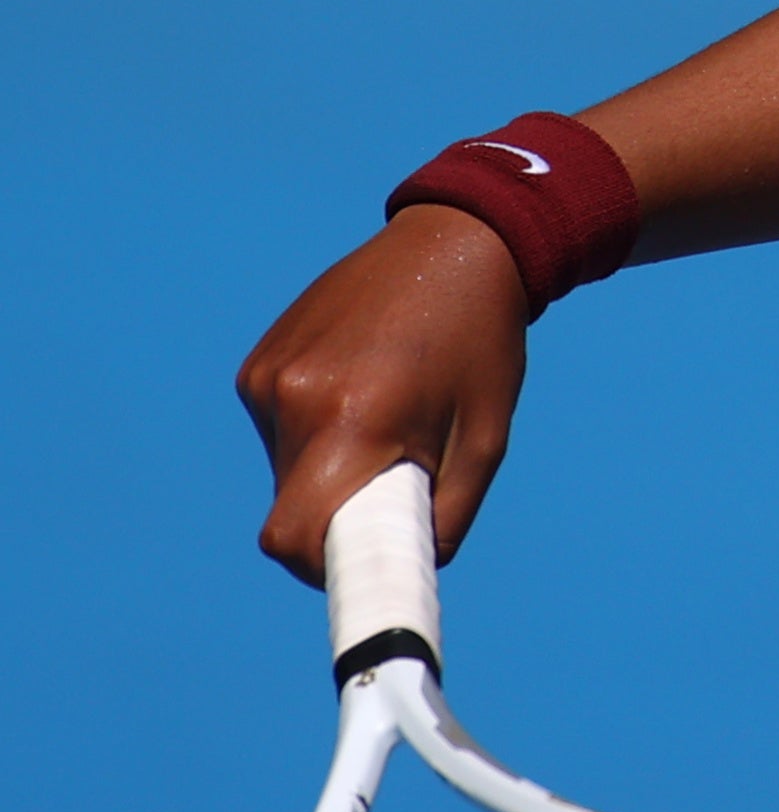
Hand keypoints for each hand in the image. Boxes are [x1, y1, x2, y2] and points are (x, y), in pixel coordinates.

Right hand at [235, 206, 529, 581]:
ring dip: (328, 466)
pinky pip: (279, 426)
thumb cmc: (483, 344)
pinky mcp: (258, 360)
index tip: (362, 562)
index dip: (323, 566)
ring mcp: (268, 375)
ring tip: (389, 412)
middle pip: (292, 506)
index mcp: (353, 421)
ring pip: (285, 467)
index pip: (294, 537)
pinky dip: (315, 429)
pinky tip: (364, 384)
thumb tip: (410, 569)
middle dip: (339, 512)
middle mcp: (294, 398)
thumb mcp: (486, 437)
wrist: (457, 242)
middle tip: (397, 478)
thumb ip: (446, 516)